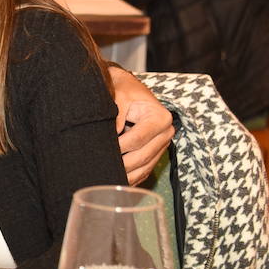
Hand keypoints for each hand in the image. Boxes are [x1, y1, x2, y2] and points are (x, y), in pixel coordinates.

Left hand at [107, 67, 173, 184]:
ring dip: (127, 175)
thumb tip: (114, 133)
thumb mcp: (120, 94)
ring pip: (145, 167)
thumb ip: (117, 112)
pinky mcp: (155, 153)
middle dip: (123, 165)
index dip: (121, 147)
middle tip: (102, 169)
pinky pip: (145, 170)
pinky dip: (132, 177)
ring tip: (107, 178)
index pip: (139, 139)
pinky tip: (117, 180)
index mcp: (160, 118)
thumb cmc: (124, 89)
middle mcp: (166, 133)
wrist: (129, 88)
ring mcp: (161, 145)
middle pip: (143, 156)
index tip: (102, 151)